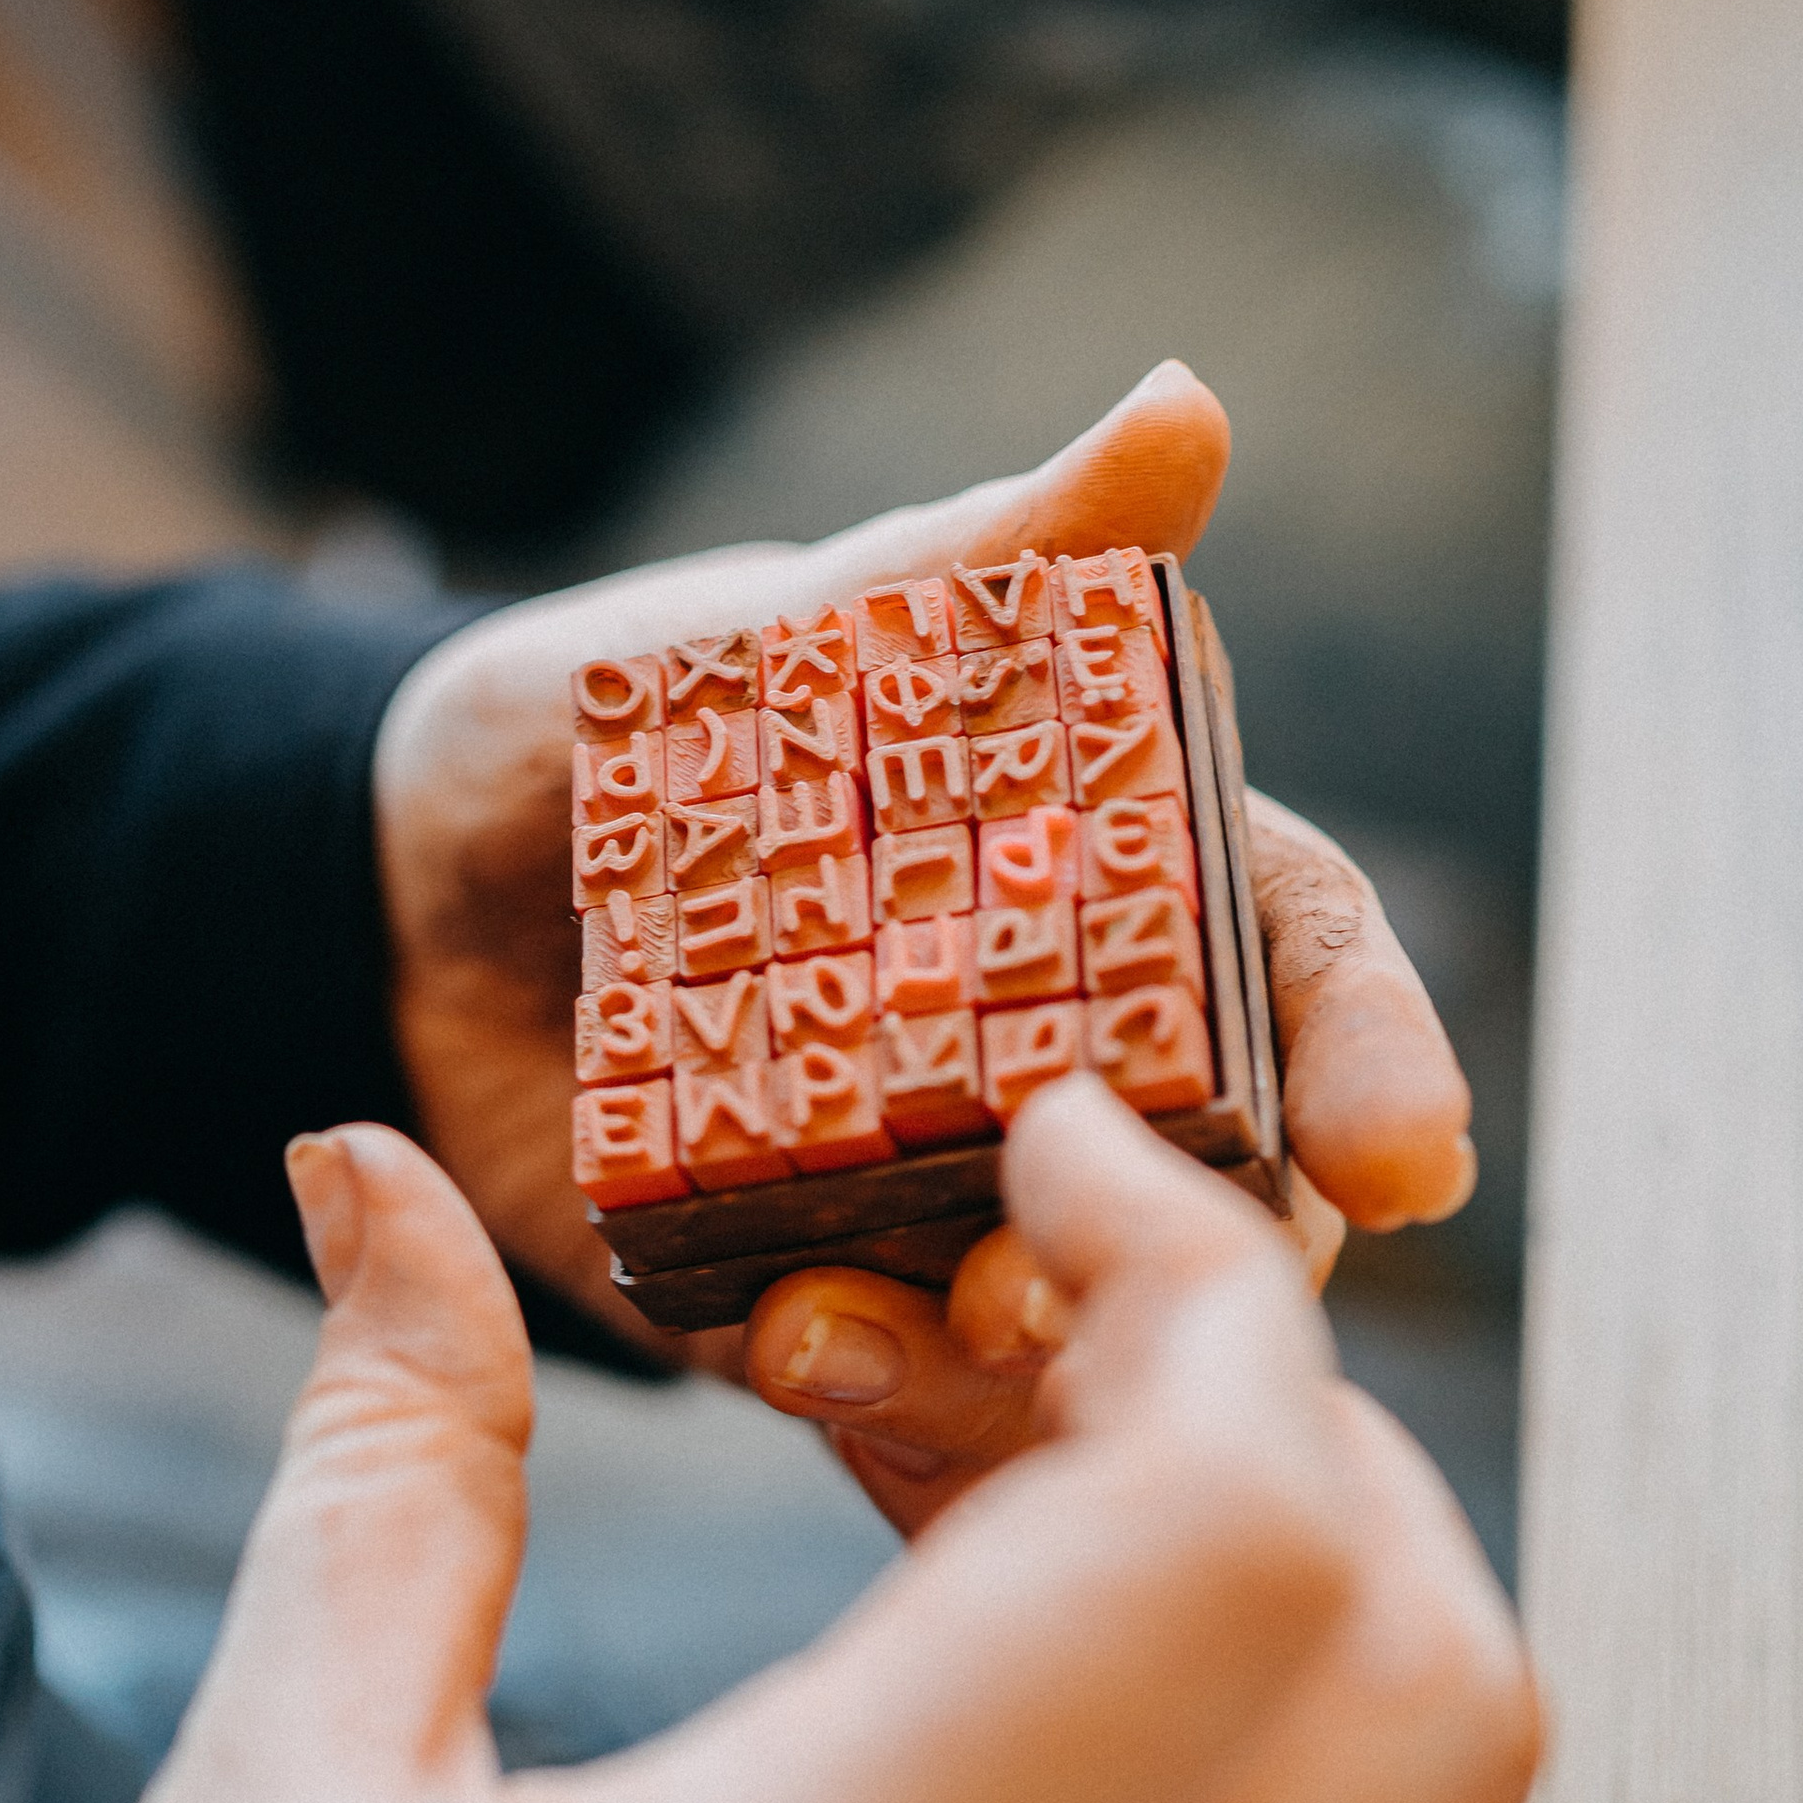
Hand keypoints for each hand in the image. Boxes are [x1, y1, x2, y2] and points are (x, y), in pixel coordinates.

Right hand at [0, 1090, 1535, 1802]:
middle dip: (1299, 1406)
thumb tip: (365, 1174)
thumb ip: (382, 1455)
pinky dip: (1260, 1752)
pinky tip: (1015, 1686)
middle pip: (1431, 1660)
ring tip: (1011, 1474)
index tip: (1036, 1154)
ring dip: (1303, 1575)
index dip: (1192, 1273)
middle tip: (1044, 1308)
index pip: (1237, 1528)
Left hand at [374, 362, 1475, 1521]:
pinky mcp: (827, 1304)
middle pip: (1230, 1187)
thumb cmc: (617, 721)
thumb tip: (1186, 409)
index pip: (1299, 965)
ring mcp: (954, 1202)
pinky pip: (897, 1392)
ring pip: (1080, 1326)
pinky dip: (870, 1393)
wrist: (390, 891)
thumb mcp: (789, 626)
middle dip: (1205, 1265)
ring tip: (910, 1326)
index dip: (1373, 1053)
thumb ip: (989, 555)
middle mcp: (1069, 1060)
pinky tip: (794, 1347)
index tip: (1411, 1154)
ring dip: (1021, 1354)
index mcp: (1117, 883)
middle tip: (1113, 1274)